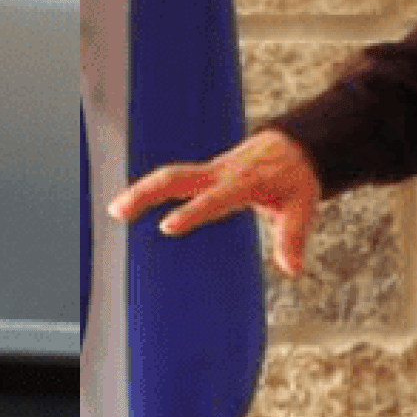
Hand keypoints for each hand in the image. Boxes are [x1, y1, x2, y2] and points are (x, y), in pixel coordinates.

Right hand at [108, 128, 321, 276]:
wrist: (291, 147)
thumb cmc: (295, 179)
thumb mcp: (302, 207)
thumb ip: (293, 237)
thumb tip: (292, 269)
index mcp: (244, 183)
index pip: (213, 198)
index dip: (191, 212)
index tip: (166, 226)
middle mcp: (220, 174)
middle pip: (177, 177)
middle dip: (147, 193)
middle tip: (119, 211)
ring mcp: (209, 171)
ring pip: (169, 175)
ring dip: (140, 190)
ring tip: (114, 210)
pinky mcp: (203, 173)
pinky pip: (173, 178)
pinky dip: (150, 188)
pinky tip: (129, 204)